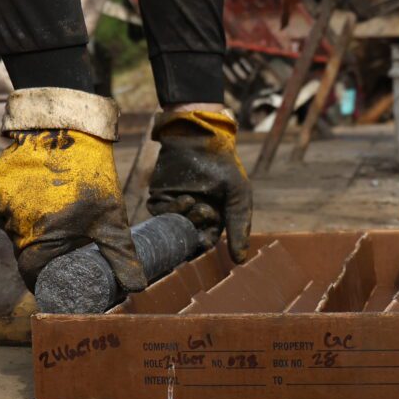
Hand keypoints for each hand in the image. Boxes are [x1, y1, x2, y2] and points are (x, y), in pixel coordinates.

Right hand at [0, 126, 144, 291]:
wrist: (69, 127)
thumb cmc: (92, 176)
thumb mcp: (110, 217)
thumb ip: (120, 254)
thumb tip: (136, 288)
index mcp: (40, 239)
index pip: (32, 275)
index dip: (43, 279)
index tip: (56, 276)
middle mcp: (14, 225)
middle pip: (23, 250)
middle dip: (40, 248)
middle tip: (61, 238)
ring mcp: (1, 204)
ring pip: (12, 227)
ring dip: (28, 225)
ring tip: (51, 208)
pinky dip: (14, 206)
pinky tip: (34, 194)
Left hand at [147, 106, 252, 261]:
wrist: (199, 137)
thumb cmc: (223, 165)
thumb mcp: (238, 195)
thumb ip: (238, 226)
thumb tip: (240, 261)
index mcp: (214, 217)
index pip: (205, 243)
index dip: (204, 243)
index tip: (206, 238)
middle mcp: (192, 214)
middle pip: (185, 238)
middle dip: (193, 230)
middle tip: (202, 211)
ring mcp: (175, 205)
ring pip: (172, 227)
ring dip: (182, 219)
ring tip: (192, 201)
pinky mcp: (160, 195)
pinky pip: (158, 213)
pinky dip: (169, 210)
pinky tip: (184, 198)